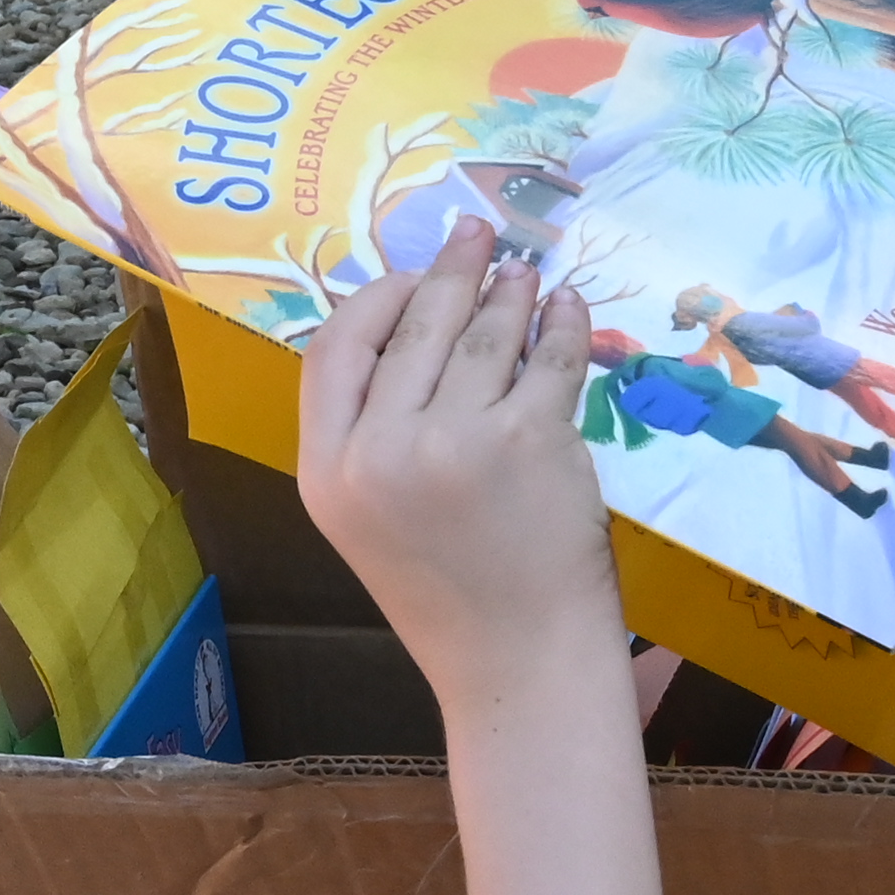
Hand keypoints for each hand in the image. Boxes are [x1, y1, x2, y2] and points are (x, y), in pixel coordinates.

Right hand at [293, 224, 615, 697]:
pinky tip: (567, 307)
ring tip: (524, 270)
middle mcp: (379, 453)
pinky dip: (562, 323)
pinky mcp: (529, 441)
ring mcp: (455, 443)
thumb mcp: (369, 518)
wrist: (517, 661)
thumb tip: (411, 326)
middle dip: (449, 270)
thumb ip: (371, 434)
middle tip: (476, 233)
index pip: (334, 348)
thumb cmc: (450, 593)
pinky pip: (548, 358)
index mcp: (327, 471)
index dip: (375, 300)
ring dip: (508, 290)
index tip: (410, 278)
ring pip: (482, 333)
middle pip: (413, 326)